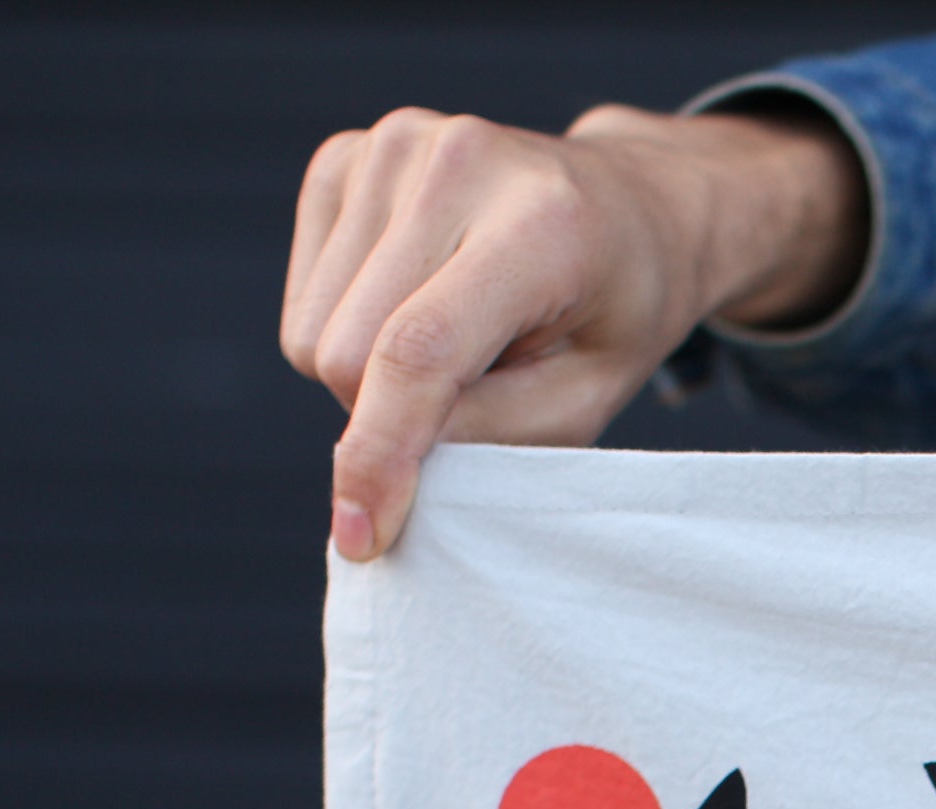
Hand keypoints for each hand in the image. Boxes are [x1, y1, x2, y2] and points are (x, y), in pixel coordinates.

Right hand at [280, 101, 866, 558]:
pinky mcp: (347, 156)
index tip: (361, 536)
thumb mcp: (586, 399)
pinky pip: (304, 298)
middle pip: (348, 352)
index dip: (380, 454)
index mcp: (537, 222)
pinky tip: (421, 302)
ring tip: (460, 341)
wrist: (631, 208)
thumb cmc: (615, 314)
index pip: (419, 353)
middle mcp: (454, 161)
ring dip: (371, 373)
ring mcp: (392, 144)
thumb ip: (492, 437)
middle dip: (391, 415)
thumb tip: (379, 468)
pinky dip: (350, 328)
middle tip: (474, 396)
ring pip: (313, 332)